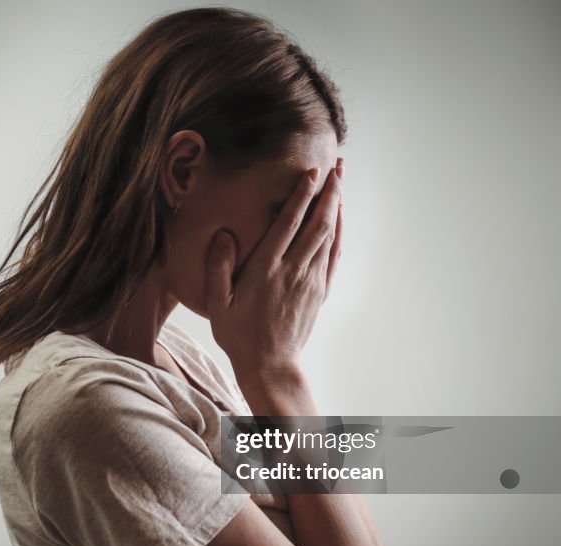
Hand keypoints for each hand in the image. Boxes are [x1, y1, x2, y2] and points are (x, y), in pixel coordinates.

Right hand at [205, 158, 343, 384]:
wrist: (269, 364)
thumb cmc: (238, 334)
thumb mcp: (218, 304)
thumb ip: (219, 268)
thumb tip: (224, 235)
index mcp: (265, 269)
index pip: (288, 224)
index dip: (301, 195)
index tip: (310, 172)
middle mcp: (292, 270)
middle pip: (317, 223)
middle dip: (329, 192)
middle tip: (338, 166)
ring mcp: (310, 280)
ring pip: (329, 235)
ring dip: (337, 206)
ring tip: (341, 181)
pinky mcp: (319, 291)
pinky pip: (333, 254)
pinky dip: (338, 232)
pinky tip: (339, 217)